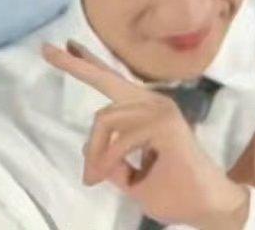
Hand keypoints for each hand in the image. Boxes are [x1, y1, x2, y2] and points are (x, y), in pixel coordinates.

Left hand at [42, 40, 247, 229]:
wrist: (209, 207)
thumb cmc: (174, 192)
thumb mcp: (132, 178)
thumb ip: (113, 161)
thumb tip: (89, 153)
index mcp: (145, 110)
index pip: (112, 81)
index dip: (87, 64)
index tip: (62, 48)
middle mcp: (153, 102)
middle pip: (106, 79)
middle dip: (75, 66)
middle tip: (45, 50)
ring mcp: (160, 110)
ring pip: (105, 119)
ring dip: (95, 152)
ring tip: (93, 176)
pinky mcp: (165, 125)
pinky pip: (120, 140)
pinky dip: (107, 160)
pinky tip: (104, 174)